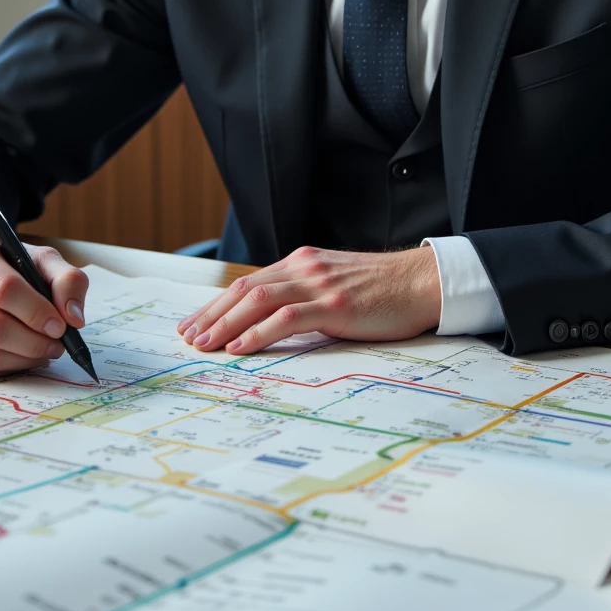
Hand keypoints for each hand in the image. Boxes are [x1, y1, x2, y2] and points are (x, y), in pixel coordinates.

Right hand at [0, 227, 88, 377]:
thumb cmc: (2, 266)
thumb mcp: (35, 257)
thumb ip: (65, 279)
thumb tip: (75, 318)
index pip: (5, 289)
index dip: (37, 312)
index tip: (61, 325)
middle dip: (35, 341)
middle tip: (58, 343)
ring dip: (24, 358)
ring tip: (45, 350)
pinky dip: (9, 367)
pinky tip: (23, 356)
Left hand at [177, 244, 440, 354]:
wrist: (423, 282)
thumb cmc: (384, 291)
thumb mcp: (336, 286)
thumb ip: (306, 296)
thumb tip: (274, 323)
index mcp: (303, 263)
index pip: (248, 283)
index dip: (217, 305)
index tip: (196, 324)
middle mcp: (304, 268)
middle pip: (244, 289)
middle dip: (211, 314)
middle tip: (187, 337)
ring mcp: (319, 284)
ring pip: (258, 300)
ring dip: (225, 324)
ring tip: (204, 344)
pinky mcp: (335, 303)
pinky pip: (286, 317)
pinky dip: (257, 332)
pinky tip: (240, 347)